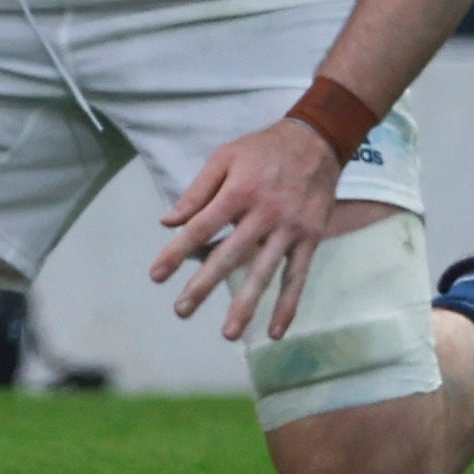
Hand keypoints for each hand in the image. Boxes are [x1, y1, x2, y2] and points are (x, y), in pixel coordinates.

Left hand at [149, 116, 343, 340]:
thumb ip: (197, 191)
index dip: (177, 251)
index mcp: (238, 191)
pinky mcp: (311, 239)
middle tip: (181, 310)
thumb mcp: (225, 157)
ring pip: (264, 272)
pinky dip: (288, 305)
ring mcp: (290, 229)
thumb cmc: (262, 150)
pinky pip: (298, 277)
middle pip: (229, 255)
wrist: (317, 141)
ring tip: (228, 333)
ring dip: (246, 305)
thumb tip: (168, 221)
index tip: (157, 275)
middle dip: (204, 285)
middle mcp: (264, 213)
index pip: (201, 226)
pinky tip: (276, 331)